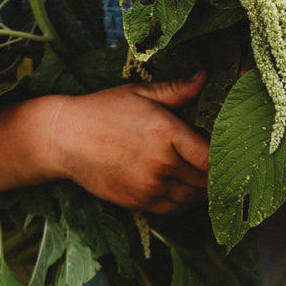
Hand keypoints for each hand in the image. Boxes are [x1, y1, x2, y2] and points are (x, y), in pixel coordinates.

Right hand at [42, 74, 209, 213]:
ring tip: (193, 171)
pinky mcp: (140, 204)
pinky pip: (175, 208)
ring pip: (193, 197)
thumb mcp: (139, 93)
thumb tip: (204, 77)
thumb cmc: (102, 111)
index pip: (211, 156)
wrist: (64, 140)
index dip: (222, 155)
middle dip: (212, 172)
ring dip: (198, 187)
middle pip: (206, 179)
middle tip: (209, 160)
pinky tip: (177, 184)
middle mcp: (161, 164)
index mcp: (165, 133)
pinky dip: (182, 200)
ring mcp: (151, 187)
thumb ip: (176, 90)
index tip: (222, 148)